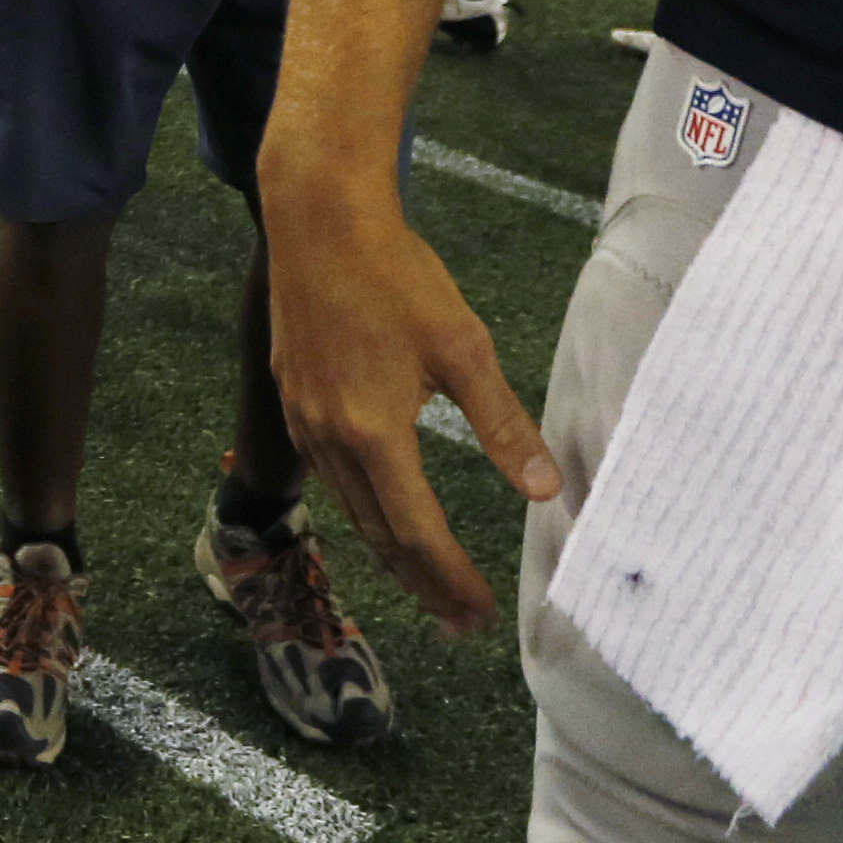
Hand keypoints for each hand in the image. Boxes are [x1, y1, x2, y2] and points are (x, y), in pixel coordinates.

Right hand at [256, 173, 558, 636]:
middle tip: (462, 622)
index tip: (483, 614)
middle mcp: (331, 441)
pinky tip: (385, 514)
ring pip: (352, 512)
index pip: (418, 534)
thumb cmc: (397, 275)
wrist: (316, 220)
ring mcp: (305, 424)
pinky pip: (331, 480)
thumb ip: (503, 424)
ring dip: (393, 555)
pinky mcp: (294, 402)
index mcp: (375, 434)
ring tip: (430, 583)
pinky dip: (365, 514)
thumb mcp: (463, 345)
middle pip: (380, 537)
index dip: (452, 580)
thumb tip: (547, 492)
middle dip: (424, 585)